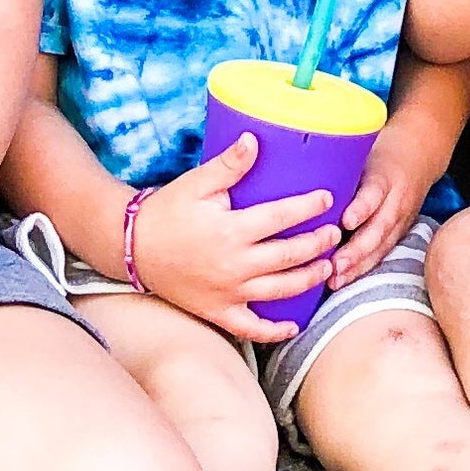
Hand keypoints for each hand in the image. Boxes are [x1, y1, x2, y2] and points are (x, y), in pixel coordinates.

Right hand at [126, 131, 343, 339]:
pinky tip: (293, 325)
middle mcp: (234, 265)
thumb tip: (254, 139)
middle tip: (335, 233)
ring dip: (307, 280)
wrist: (134, 248)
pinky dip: (274, 331)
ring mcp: (228, 293)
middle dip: (317, 245)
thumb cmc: (168, 211)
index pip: (280, 217)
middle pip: (288, 257)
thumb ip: (229, 164)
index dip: (308, 207)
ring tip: (327, 268)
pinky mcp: (218, 312)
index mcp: (231, 231)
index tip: (328, 198)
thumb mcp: (197, 183)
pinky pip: (251, 329)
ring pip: (278, 291)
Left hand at [329, 116, 444, 287]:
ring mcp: (402, 219)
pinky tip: (346, 280)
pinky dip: (365, 268)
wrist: (420, 153)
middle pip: (378, 228)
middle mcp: (397, 200)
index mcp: (385, 175)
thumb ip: (338, 169)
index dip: (362, 208)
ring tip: (336, 281)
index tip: (346, 221)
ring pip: (382, 246)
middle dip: (356, 250)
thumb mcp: (363, 151)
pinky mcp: (401, 232)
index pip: (375, 192)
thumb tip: (294, 177)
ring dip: (359, 266)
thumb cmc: (380, 152)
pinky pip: (383, 253)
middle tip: (334, 266)